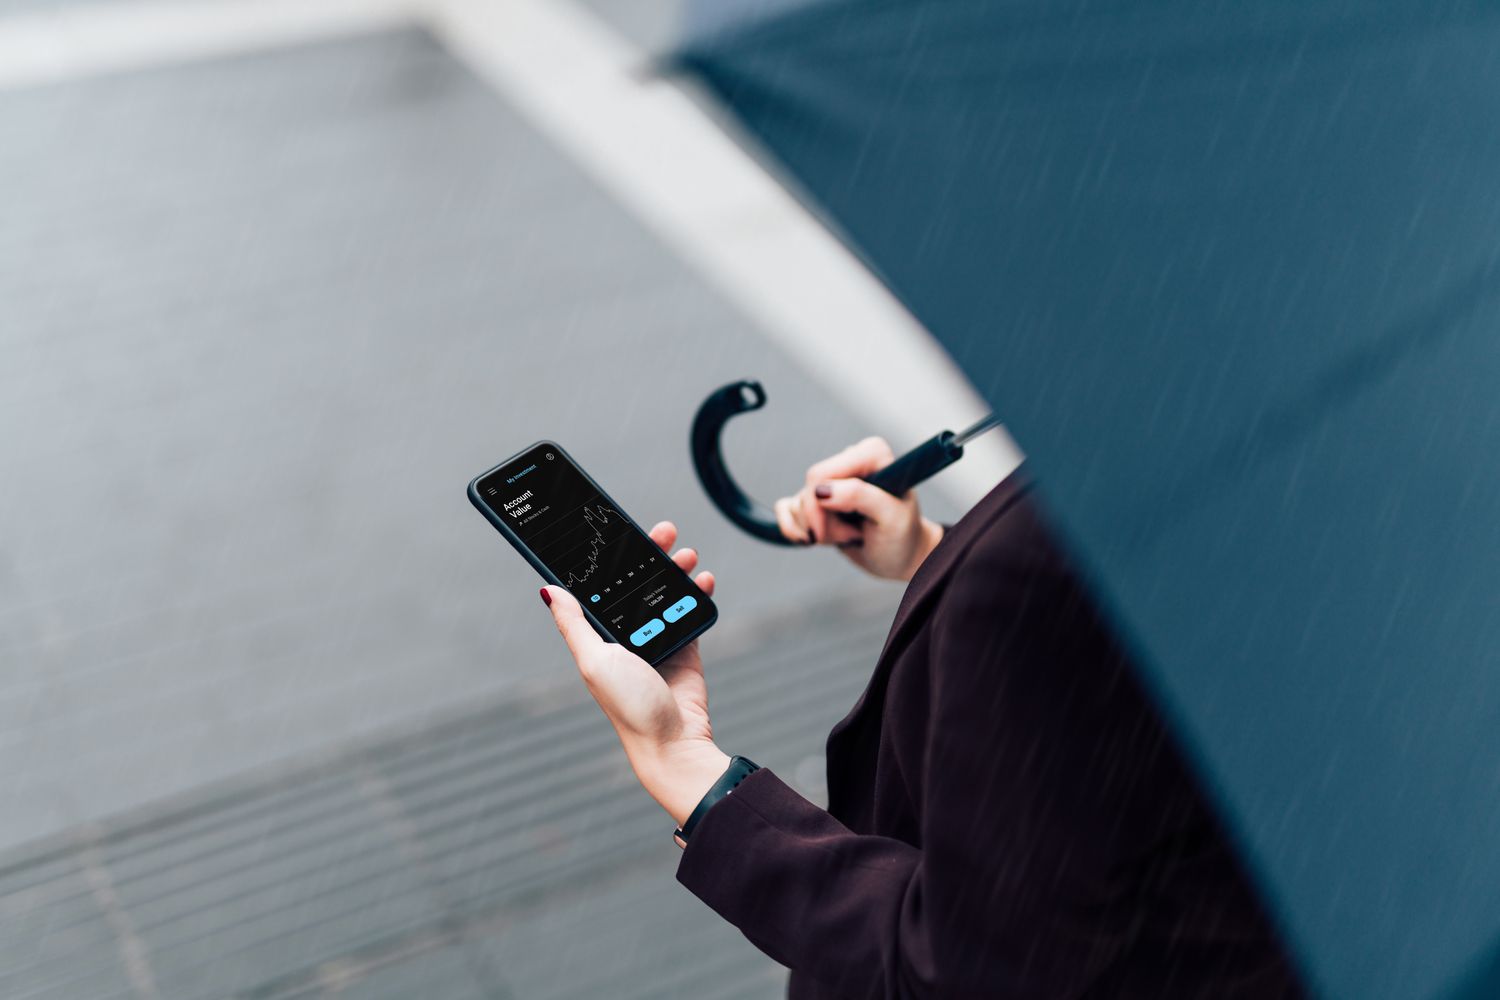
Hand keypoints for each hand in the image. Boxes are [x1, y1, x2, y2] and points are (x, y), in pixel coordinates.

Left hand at [540, 520, 729, 827]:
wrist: (672, 741)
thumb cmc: (628, 707)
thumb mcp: (594, 660)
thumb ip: (574, 624)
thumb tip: (547, 589)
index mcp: (599, 635)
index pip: (602, 585)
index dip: (609, 558)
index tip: (619, 531)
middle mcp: (626, 633)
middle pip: (637, 581)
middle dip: (650, 554)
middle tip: (664, 531)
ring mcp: (657, 638)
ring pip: (666, 591)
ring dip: (677, 569)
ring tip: (687, 554)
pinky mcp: (685, 646)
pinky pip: (690, 610)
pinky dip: (698, 592)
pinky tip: (704, 579)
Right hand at [774, 436, 943, 581]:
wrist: (900, 558)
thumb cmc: (902, 536)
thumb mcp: (891, 518)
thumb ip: (860, 496)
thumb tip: (821, 490)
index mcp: (870, 454)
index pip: (821, 473)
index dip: (820, 506)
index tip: (840, 533)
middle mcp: (849, 461)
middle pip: (808, 491)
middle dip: (823, 523)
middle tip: (852, 535)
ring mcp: (831, 481)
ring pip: (798, 505)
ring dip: (820, 532)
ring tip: (850, 536)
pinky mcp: (816, 499)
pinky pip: (785, 509)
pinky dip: (794, 530)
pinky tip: (813, 540)